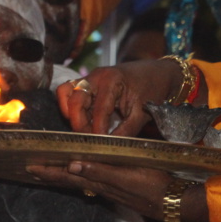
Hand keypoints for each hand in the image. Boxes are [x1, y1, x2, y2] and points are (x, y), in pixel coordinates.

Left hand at [28, 160, 172, 220]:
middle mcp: (102, 187)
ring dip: (64, 175)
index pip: (68, 176)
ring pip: (81, 181)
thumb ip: (101, 170)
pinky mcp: (120, 188)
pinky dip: (82, 176)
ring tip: (49, 170)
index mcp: (100, 182)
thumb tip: (72, 164)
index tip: (30, 167)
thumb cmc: (155, 186)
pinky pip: (94, 181)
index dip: (49, 171)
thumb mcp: (127, 176)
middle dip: (51, 174)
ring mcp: (111, 189)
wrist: (178, 203)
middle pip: (71, 180)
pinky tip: (80, 174)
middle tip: (31, 168)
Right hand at [57, 60, 181, 135]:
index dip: (97, 130)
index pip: (99, 110)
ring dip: (70, 113)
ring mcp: (88, 77)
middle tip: (89, 138)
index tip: (98, 145)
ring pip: (65, 93)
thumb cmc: (151, 90)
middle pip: (75, 101)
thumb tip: (109, 148)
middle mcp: (95, 76)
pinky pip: (67, 92)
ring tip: (83, 127)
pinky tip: (83, 119)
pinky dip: (69, 107)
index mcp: (112, 81)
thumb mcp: (142, 113)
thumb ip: (126, 132)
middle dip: (79, 123)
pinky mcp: (84, 82)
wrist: (155, 73)